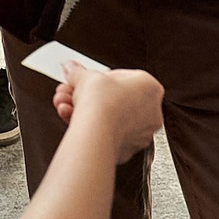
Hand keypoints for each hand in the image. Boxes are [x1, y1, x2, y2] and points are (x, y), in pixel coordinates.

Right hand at [53, 66, 167, 164]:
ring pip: (110, 117)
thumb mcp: (85, 77)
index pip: (124, 77)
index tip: (86, 80)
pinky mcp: (128, 149)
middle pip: (115, 98)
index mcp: (150, 88)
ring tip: (67, 106)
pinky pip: (108, 133)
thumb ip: (78, 72)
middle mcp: (151, 111)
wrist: (98, 136)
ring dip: (86, 110)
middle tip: (74, 92)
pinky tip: (74, 120)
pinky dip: (92, 126)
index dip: (99, 77)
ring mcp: (141, 133)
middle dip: (89, 96)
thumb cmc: (102, 105)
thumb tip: (72, 69)